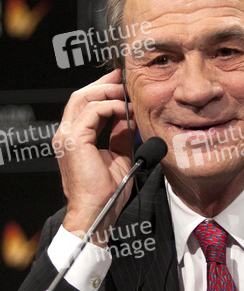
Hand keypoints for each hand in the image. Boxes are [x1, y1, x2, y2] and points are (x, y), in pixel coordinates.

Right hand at [53, 69, 135, 242]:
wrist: (98, 211)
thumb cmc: (106, 193)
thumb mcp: (119, 156)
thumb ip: (120, 135)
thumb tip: (129, 118)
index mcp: (75, 138)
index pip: (85, 105)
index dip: (103, 90)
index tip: (122, 85)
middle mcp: (67, 134)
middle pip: (82, 96)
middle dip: (104, 84)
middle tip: (124, 78)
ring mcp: (67, 136)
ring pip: (84, 98)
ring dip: (108, 92)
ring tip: (127, 94)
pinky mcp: (74, 140)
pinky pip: (93, 112)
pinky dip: (111, 107)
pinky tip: (126, 111)